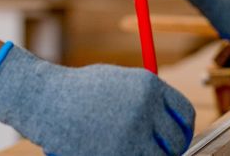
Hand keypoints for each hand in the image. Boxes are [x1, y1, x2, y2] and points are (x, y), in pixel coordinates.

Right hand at [0, 42, 194, 155]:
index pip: (184, 113)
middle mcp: (145, 108)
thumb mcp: (118, 81)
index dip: (183, 129)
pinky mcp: (119, 154)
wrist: (45, 100)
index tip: (178, 138)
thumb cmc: (78, 91)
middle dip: (170, 149)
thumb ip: (145, 97)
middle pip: (176, 140)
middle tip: (160, 152)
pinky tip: (113, 151)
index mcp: (149, 85)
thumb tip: (168, 121)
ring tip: (133, 150)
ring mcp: (131, 133)